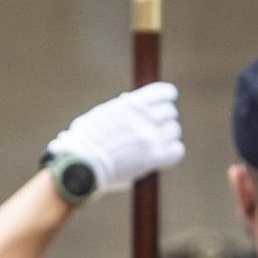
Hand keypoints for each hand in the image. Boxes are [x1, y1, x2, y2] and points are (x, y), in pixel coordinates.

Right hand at [45, 81, 184, 193]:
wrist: (81, 165)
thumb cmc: (84, 143)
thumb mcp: (100, 115)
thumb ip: (119, 109)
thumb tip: (127, 100)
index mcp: (131, 104)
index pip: (162, 93)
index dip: (167, 96)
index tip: (168, 100)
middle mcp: (144, 118)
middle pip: (170, 112)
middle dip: (163, 120)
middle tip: (155, 129)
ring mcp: (150, 138)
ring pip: (173, 131)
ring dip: (167, 137)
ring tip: (156, 145)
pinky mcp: (153, 158)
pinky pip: (176, 151)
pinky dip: (172, 153)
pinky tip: (164, 157)